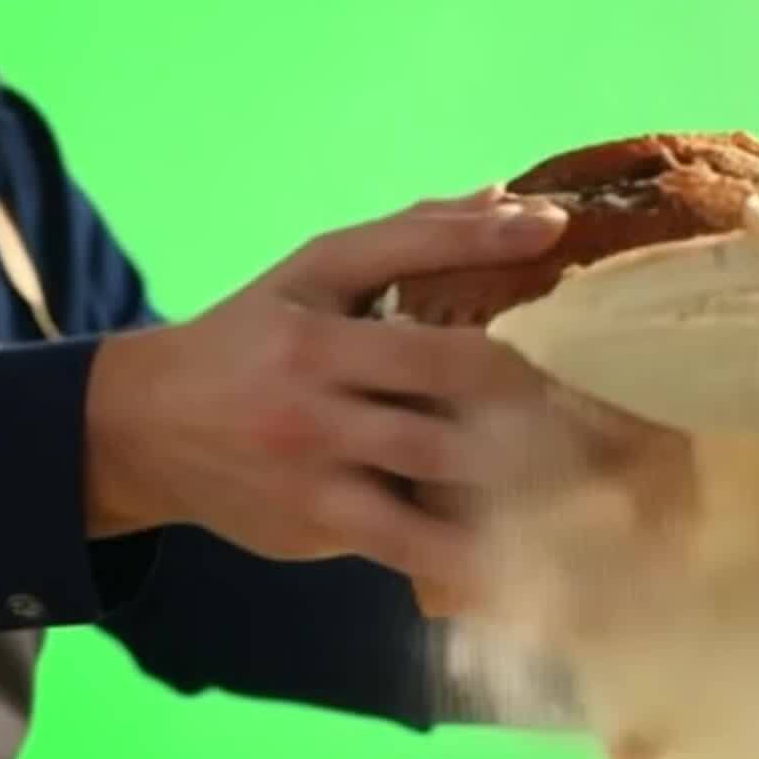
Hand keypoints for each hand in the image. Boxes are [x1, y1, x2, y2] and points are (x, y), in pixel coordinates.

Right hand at [82, 191, 563, 602]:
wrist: (144, 430)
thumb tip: (506, 197)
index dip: (489, 247)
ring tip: (605, 468)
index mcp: (319, 313)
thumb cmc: (250, 341)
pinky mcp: (321, 522)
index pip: (412, 259)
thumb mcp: (310, 277)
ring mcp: (318, 456)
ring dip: (527, 463)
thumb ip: (410, 237)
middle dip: (536, 375)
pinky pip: (414, 542)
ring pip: (443, 456)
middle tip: (614, 379)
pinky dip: (476, 555)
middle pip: (449, 365)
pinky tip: (533, 562)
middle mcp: (316, 382)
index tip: (561, 236)